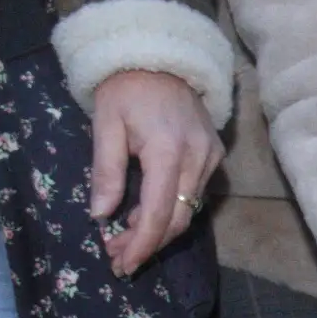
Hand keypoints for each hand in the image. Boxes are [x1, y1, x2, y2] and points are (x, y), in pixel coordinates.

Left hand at [88, 69, 220, 275]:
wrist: (160, 54)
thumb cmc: (126, 87)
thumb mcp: (106, 124)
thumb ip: (106, 171)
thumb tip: (101, 216)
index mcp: (168, 150)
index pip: (159, 213)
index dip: (141, 245)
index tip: (122, 264)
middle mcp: (197, 157)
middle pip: (179, 220)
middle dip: (148, 244)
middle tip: (117, 256)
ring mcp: (210, 156)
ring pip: (189, 210)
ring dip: (159, 230)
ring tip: (126, 238)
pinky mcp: (215, 153)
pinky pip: (195, 193)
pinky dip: (172, 209)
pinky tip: (146, 213)